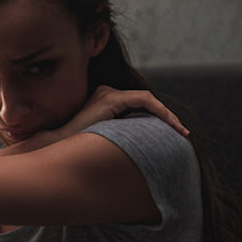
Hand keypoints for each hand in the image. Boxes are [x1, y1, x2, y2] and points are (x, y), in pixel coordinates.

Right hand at [62, 85, 189, 137]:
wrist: (58, 147)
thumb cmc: (77, 149)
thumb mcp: (106, 139)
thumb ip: (120, 135)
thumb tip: (141, 148)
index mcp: (103, 100)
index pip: (138, 104)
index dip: (158, 117)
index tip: (173, 133)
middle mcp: (106, 92)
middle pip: (145, 101)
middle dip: (166, 117)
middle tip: (183, 133)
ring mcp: (108, 93)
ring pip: (147, 99)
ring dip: (167, 115)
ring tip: (181, 131)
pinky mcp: (111, 99)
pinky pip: (144, 100)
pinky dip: (160, 111)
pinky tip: (171, 124)